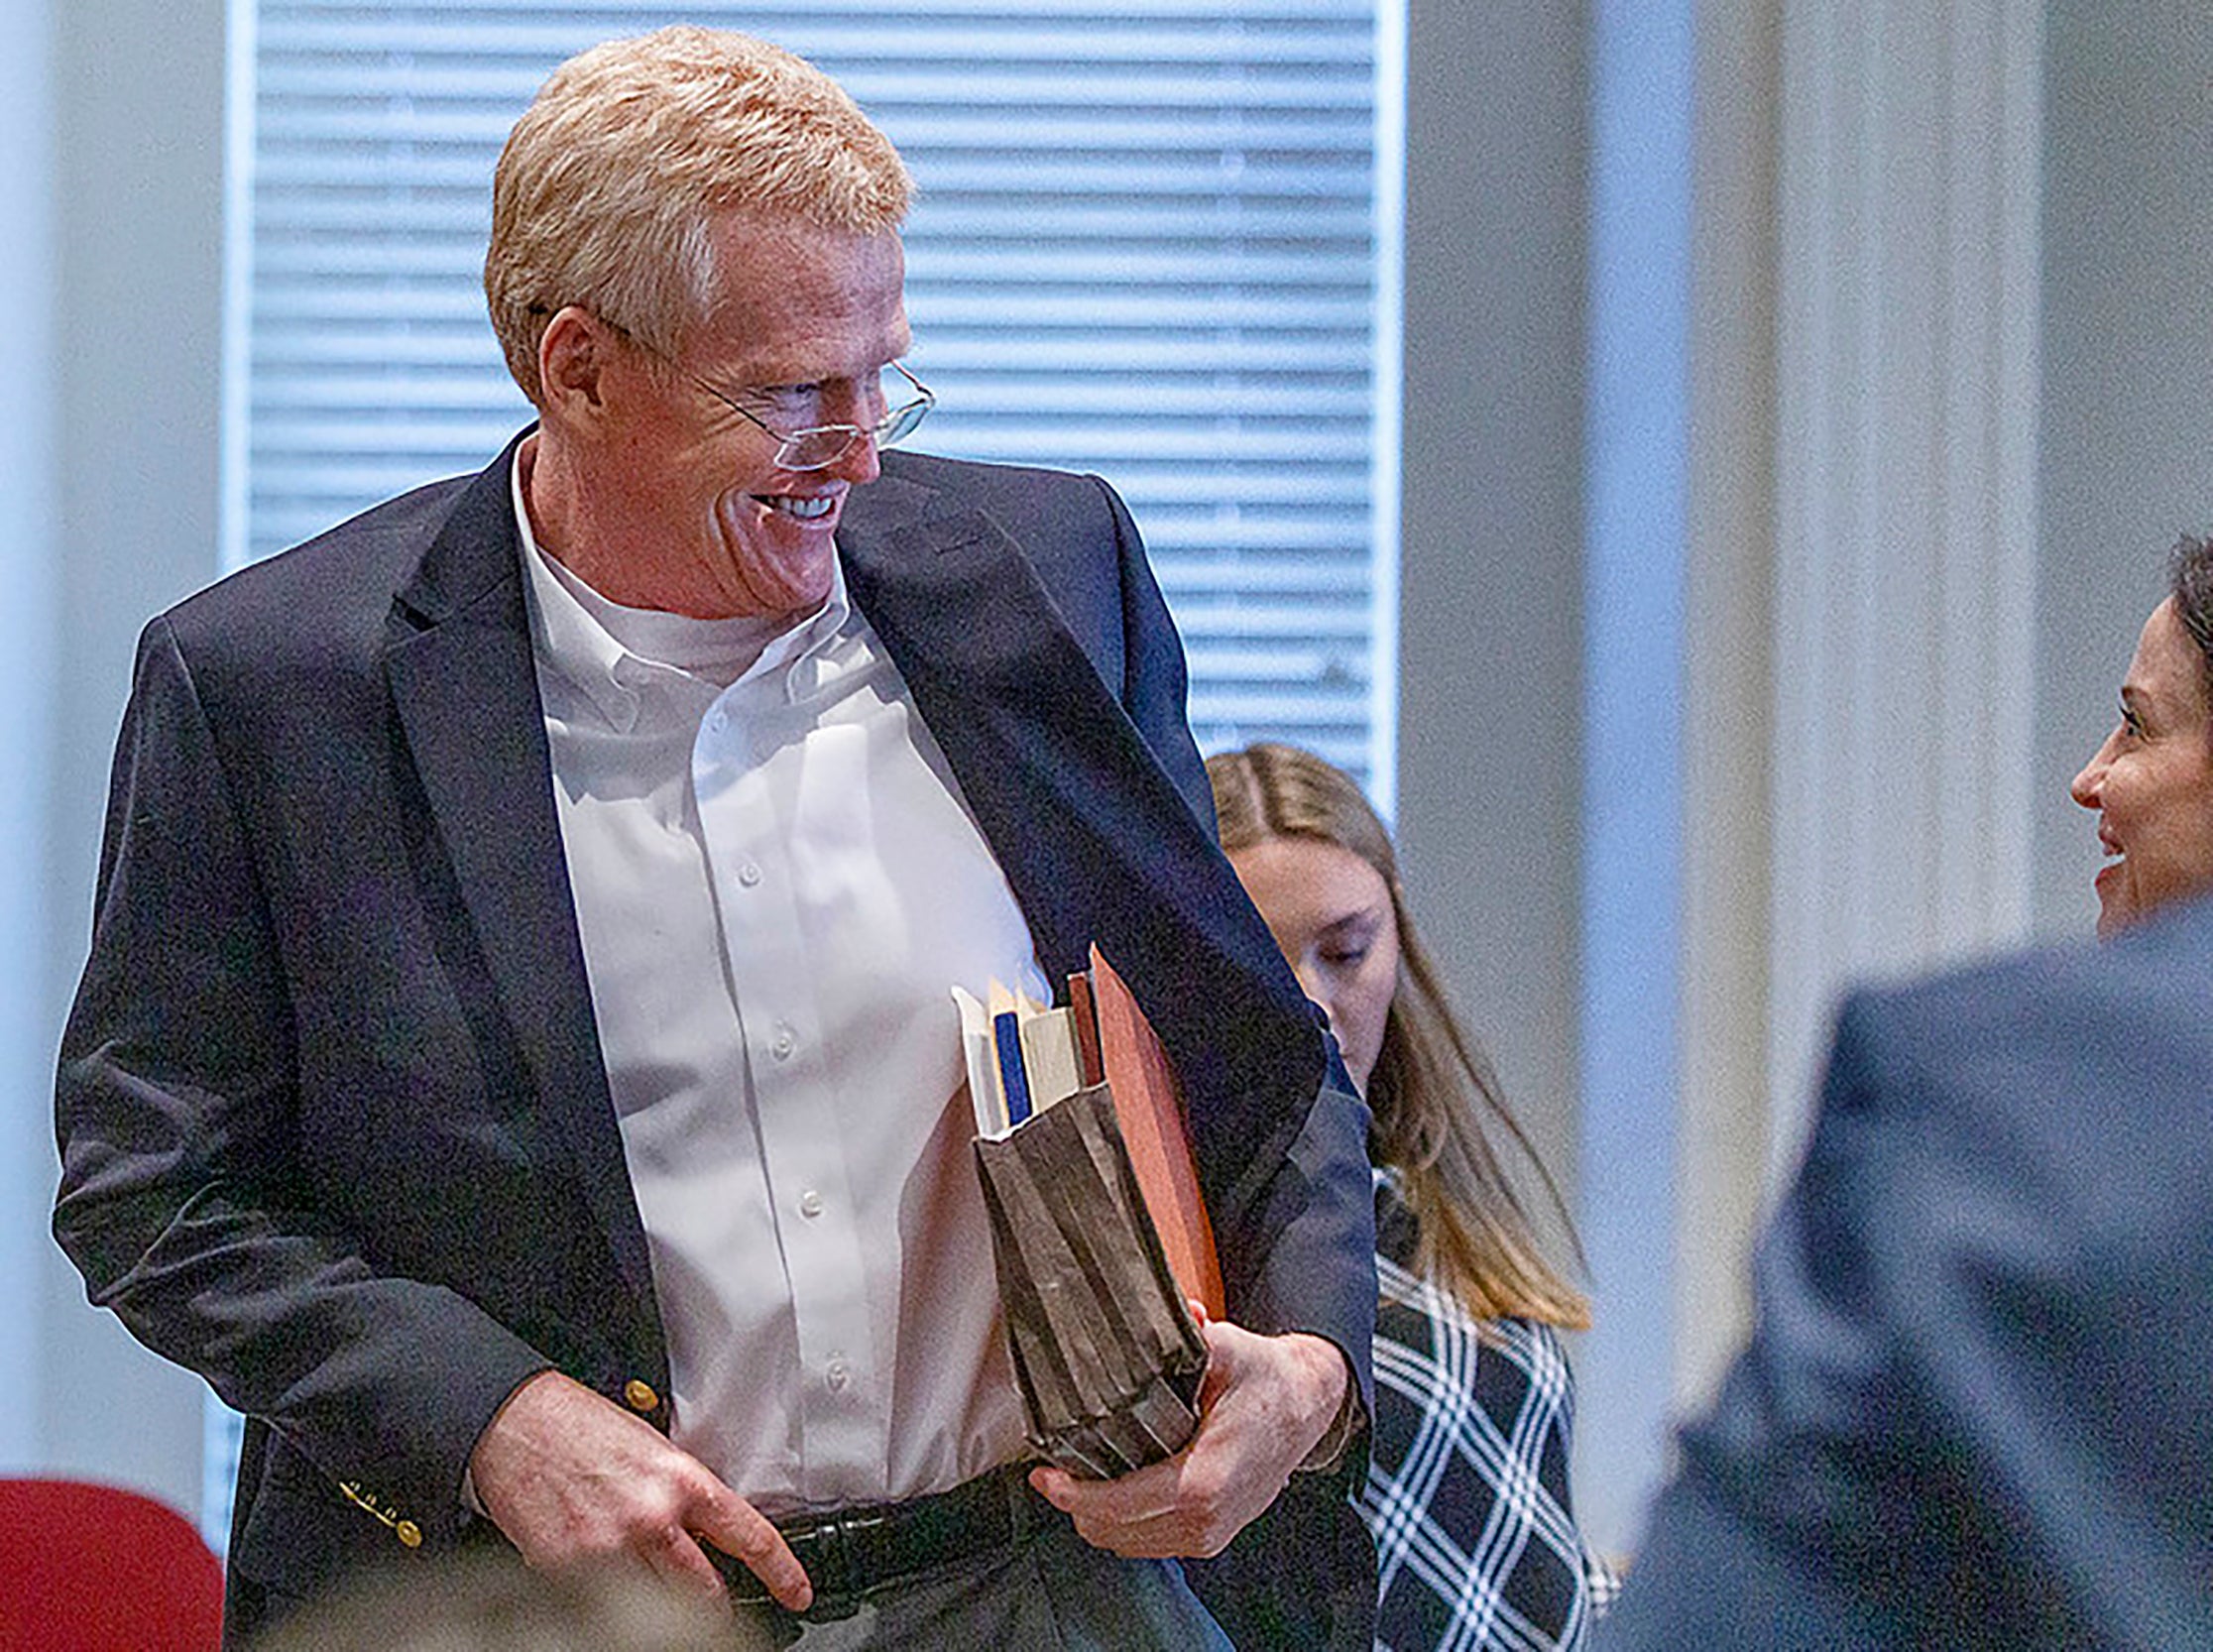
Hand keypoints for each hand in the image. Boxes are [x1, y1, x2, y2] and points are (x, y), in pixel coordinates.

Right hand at [468, 1370, 811, 1611]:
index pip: (748, 1535)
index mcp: (679, 1480)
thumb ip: (680, 1491)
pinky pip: (605, 1598)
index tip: (797, 1592)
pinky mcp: (567, 1569)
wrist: (517, 1422)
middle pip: (705, 1588)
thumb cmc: (579, 1426)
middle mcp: (651, 1518)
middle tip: (718, 1604)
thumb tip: (704, 1527)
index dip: (781, 1571)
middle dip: (716, 1601)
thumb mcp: (651, 1445)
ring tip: (662, 1597)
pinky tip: (604, 1578)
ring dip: (668, 1604)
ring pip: (660, 1602)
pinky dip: (611, 1596)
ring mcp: (609, 1549)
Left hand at [1028, 1319, 1348, 1558]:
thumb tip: (1167, 1314)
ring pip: (1127, 1543)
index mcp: (1202, 1482)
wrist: (1309, 1407)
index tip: (1042, 1475)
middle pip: (1112, 1531)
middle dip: (1077, 1503)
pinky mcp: (1212, 1537)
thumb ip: (1193, 1335)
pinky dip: (1125, 1521)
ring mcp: (1210, 1536)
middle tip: (1057, 1469)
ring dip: (1099, 1514)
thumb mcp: (1229, 1348)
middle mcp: (1204, 1521)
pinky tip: (1117, 1486)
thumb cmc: (1267, 1379)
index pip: (1115, 1505)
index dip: (1070, 1493)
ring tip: (1082, 1476)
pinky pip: (1150, 1542)